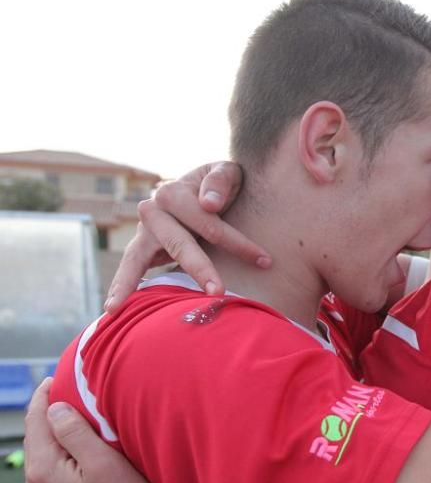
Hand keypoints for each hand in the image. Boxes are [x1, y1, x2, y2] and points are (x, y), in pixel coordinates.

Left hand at [22, 379, 176, 482]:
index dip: (45, 398)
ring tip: (74, 436)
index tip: (54, 380)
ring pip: (44, 473)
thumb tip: (54, 410)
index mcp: (44, 472)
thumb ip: (75, 432)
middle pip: (37, 447)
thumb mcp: (106, 463)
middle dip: (48, 423)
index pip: (37, 423)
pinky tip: (78, 477)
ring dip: (55, 451)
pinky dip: (61, 477)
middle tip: (64, 401)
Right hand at [105, 161, 269, 312]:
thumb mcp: (225, 172)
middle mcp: (154, 211)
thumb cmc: (220, 185)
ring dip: (137, 284)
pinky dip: (121, 287)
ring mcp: (144, 231)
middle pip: (180, 245)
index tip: (265, 261)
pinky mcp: (141, 248)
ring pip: (140, 259)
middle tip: (218, 293)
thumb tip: (209, 204)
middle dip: (200, 269)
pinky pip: (129, 268)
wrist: (201, 189)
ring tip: (119, 309)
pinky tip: (112, 310)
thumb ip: (220, 180)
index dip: (238, 243)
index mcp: (175, 193)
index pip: (209, 223)